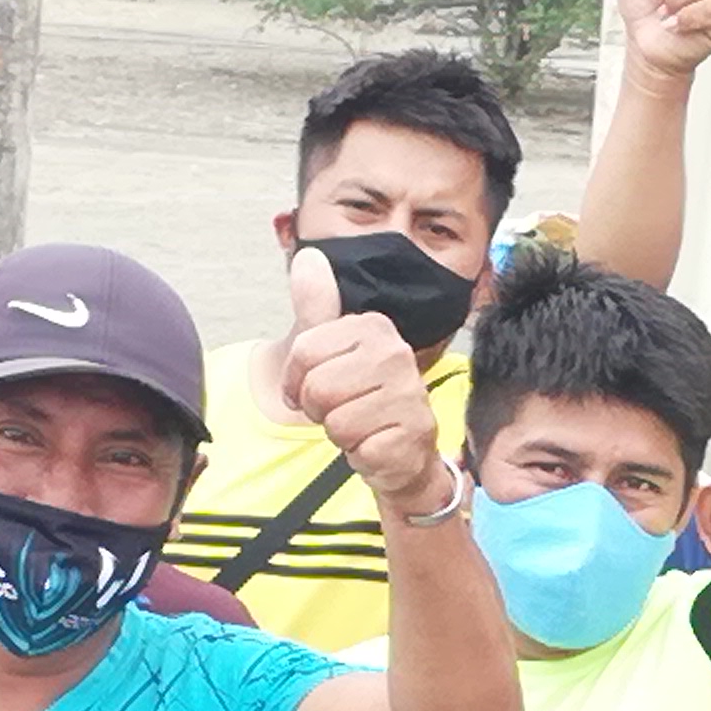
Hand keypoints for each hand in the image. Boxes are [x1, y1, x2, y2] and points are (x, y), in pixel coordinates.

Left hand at [275, 243, 454, 513]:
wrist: (401, 452)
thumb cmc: (360, 398)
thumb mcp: (332, 350)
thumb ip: (316, 306)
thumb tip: (308, 256)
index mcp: (375, 327)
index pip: (304, 351)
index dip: (296, 380)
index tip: (313, 388)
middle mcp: (396, 354)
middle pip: (318, 387)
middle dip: (319, 409)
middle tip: (341, 410)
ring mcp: (410, 395)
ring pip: (336, 421)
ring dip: (339, 433)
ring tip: (360, 426)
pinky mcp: (414, 434)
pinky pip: (357, 448)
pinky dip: (359, 454)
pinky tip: (375, 445)